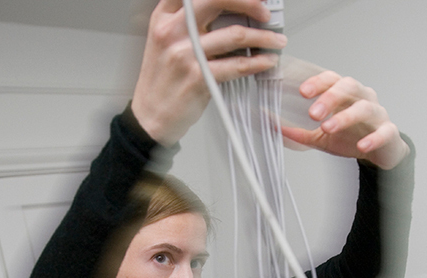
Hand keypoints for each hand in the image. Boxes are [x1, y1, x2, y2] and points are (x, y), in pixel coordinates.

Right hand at [131, 0, 287, 145]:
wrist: (150, 116)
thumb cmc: (163, 80)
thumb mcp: (167, 42)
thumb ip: (191, 24)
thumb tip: (232, 15)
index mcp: (164, 17)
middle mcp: (172, 30)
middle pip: (217, 0)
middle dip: (250, 3)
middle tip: (265, 12)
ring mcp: (185, 54)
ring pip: (235, 35)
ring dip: (263, 37)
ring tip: (277, 41)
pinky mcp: (198, 78)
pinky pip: (237, 65)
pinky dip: (257, 62)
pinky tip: (266, 61)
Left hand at [280, 71, 409, 169]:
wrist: (379, 152)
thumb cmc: (351, 137)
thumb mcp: (320, 136)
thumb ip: (298, 131)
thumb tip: (272, 127)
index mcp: (345, 94)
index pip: (331, 79)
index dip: (318, 82)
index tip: (302, 92)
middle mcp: (362, 98)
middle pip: (348, 86)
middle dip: (329, 97)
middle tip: (312, 112)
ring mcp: (377, 114)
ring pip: (365, 107)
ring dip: (346, 116)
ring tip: (329, 127)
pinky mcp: (389, 132)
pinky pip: (384, 131)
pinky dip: (374, 137)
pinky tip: (362, 145)